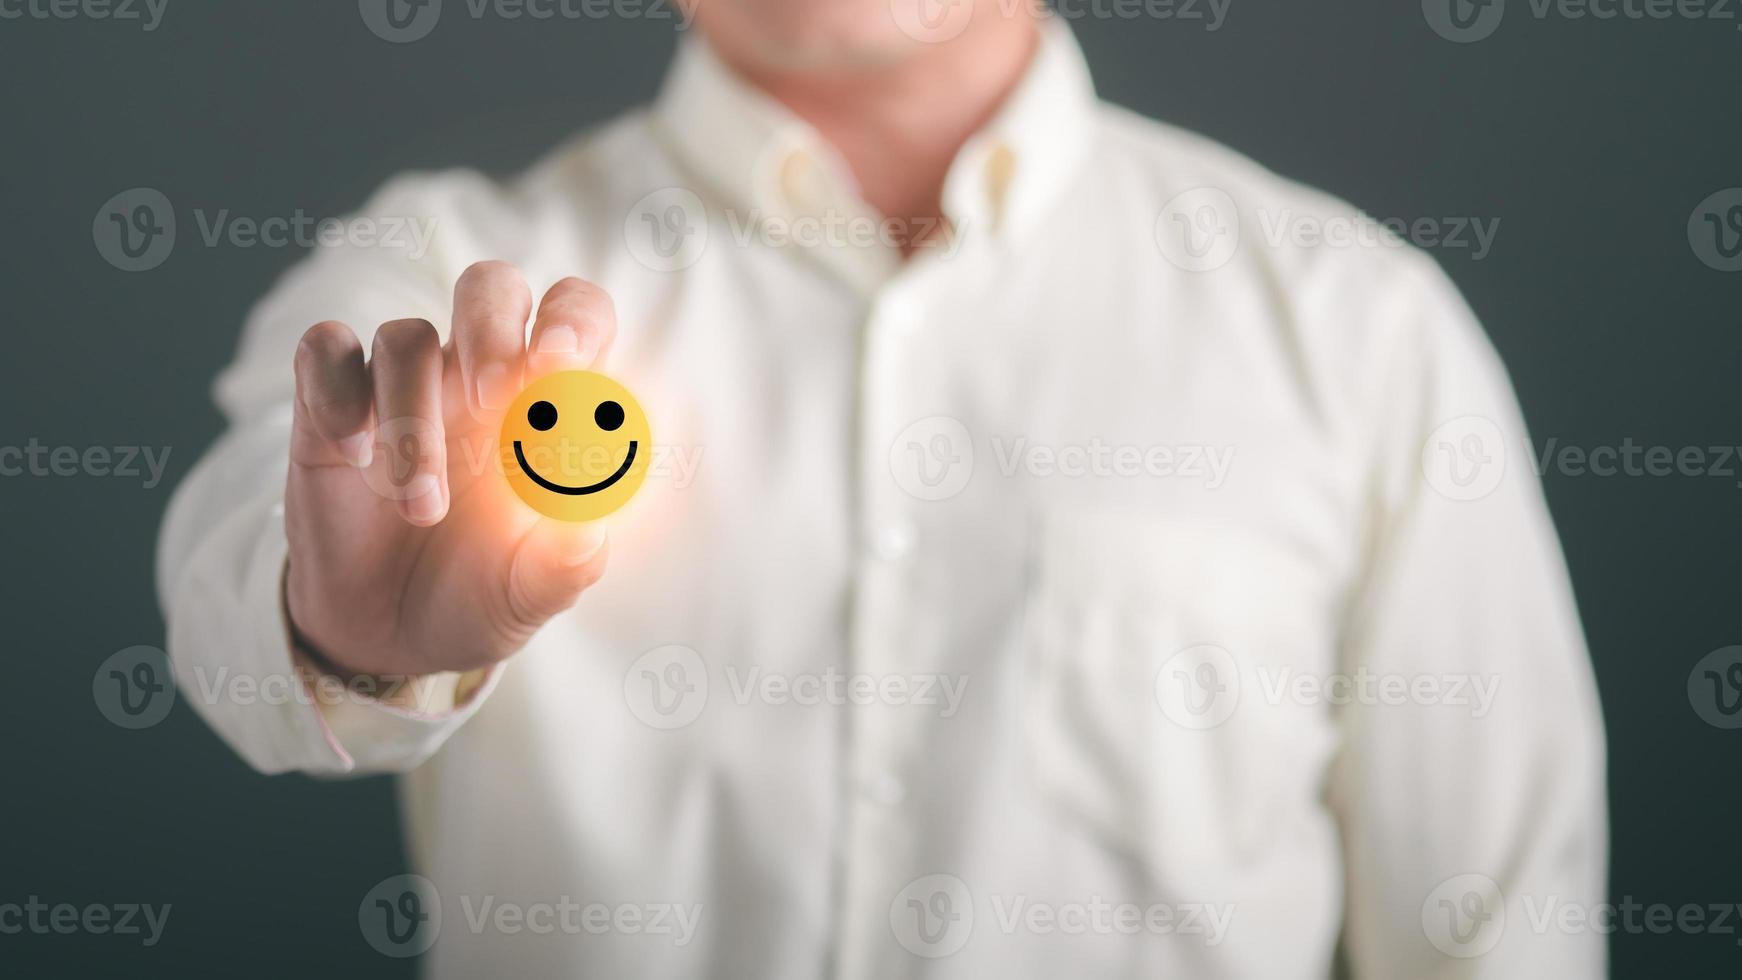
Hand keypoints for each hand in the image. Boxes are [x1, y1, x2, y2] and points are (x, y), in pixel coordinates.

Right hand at [283, 261, 616, 677]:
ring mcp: (403, 385)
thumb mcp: (529, 595)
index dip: (574, 319)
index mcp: (546, 403)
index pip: (575, 315)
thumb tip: (590, 525)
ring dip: (413, 417)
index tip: (561, 362)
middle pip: (491, 289)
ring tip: (423, 509)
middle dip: (493, 327)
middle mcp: (477, 376)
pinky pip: (325, 350)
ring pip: (405, 337)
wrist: (387, 638)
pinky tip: (353, 454)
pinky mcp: (331, 403)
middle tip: (491, 399)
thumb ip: (565, 563)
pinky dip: (337, 393)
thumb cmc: (479, 596)